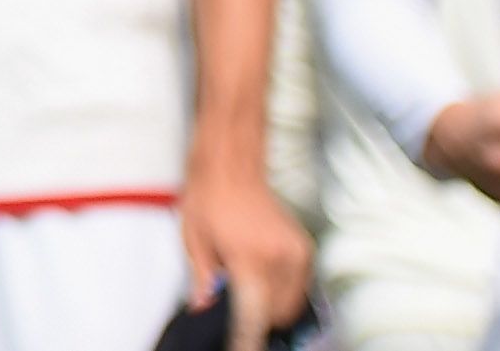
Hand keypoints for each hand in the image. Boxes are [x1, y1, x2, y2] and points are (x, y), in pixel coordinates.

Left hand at [175, 152, 311, 337]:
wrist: (232, 166)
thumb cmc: (209, 199)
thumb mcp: (194, 242)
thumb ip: (203, 281)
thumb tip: (205, 310)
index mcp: (250, 259)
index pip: (255, 316)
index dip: (248, 339)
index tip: (241, 347)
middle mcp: (280, 258)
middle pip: (277, 315)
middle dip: (258, 321)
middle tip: (237, 313)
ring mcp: (297, 253)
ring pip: (292, 304)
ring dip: (273, 308)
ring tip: (249, 293)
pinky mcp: (305, 249)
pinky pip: (300, 286)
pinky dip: (285, 293)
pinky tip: (264, 282)